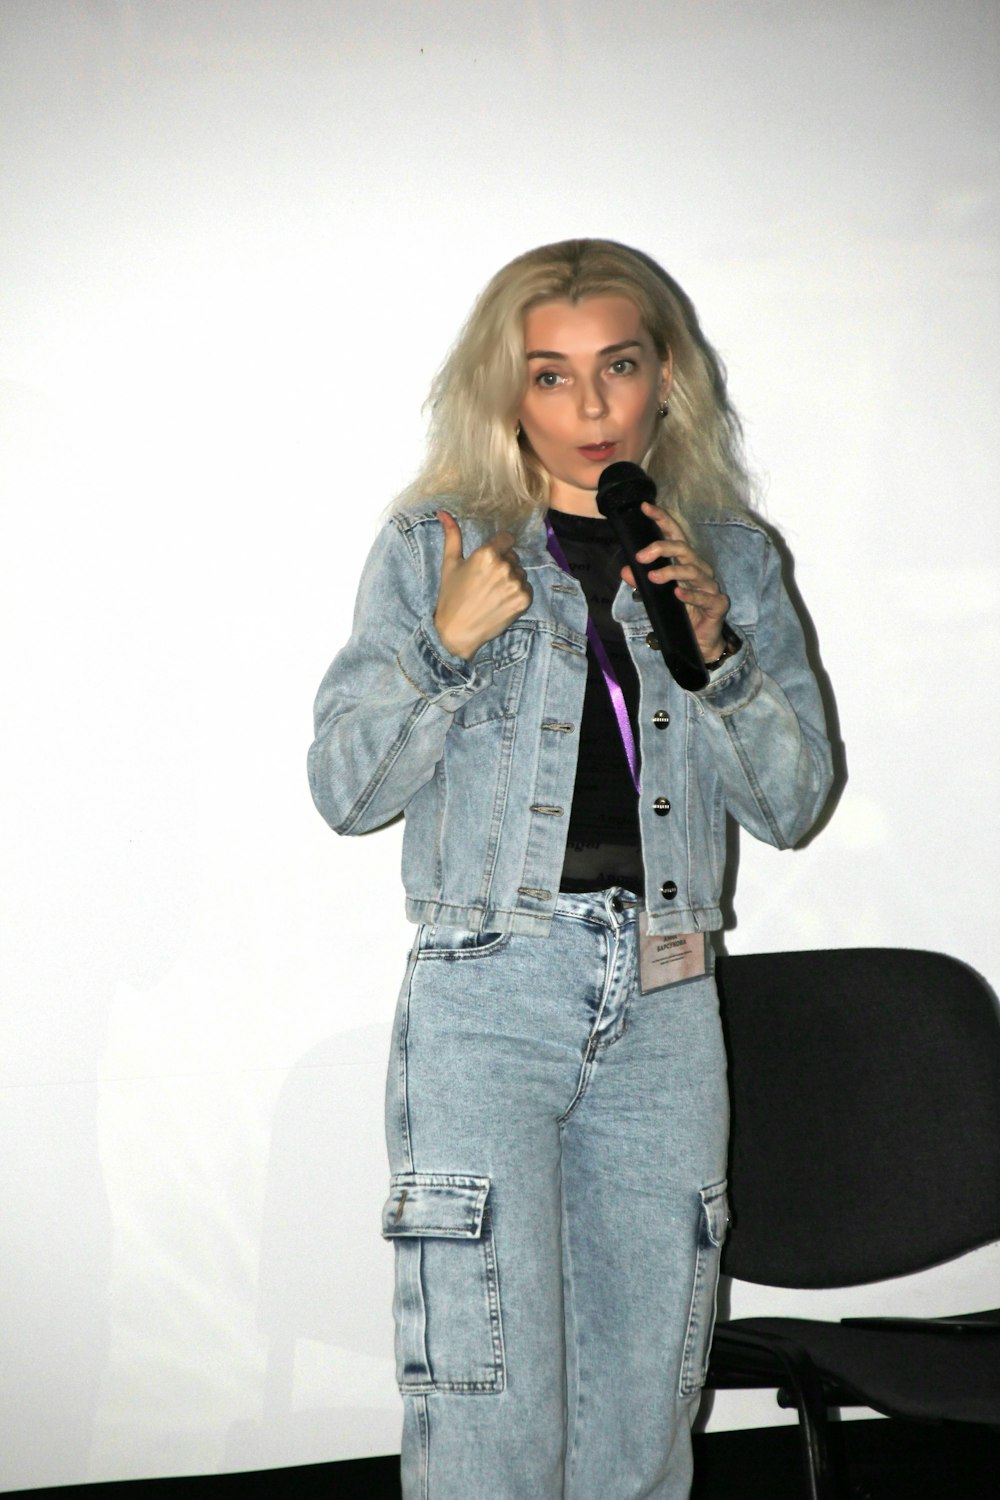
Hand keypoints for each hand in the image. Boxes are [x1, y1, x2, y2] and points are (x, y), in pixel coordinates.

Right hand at [433, 511, 532, 659]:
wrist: (458, 631)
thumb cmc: (451, 597)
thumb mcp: (450, 564)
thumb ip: (452, 536)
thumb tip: (443, 512)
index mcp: (487, 554)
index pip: (507, 539)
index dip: (499, 548)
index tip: (491, 560)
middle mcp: (504, 567)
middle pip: (513, 557)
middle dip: (504, 565)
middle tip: (487, 582)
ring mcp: (515, 584)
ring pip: (520, 573)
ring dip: (511, 580)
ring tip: (493, 594)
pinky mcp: (524, 600)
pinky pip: (526, 589)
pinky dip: (517, 595)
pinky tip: (501, 603)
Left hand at [621, 501, 729, 661]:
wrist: (700, 643)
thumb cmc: (681, 614)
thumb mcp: (657, 598)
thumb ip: (642, 584)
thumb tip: (625, 571)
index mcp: (686, 563)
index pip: (674, 535)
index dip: (662, 519)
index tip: (645, 507)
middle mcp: (699, 570)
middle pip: (684, 549)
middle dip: (662, 548)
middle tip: (641, 556)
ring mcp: (710, 586)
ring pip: (692, 571)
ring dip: (671, 572)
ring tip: (653, 577)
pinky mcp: (718, 604)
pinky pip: (705, 596)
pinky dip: (691, 595)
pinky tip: (678, 594)